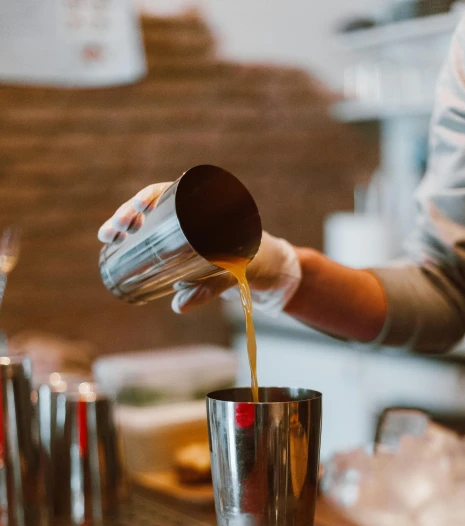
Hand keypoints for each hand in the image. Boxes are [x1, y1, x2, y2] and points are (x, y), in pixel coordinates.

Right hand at [98, 183, 301, 315]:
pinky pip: (157, 239)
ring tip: (107, 238)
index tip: (135, 211)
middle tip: (111, 231)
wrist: (270, 270)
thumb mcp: (236, 273)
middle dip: (128, 214)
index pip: (172, 194)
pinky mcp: (184, 248)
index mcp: (210, 208)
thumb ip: (211, 287)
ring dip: (126, 227)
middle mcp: (195, 214)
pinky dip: (137, 242)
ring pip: (151, 222)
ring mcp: (187, 230)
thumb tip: (179, 306)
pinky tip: (117, 246)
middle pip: (154, 206)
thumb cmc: (256, 264)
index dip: (148, 199)